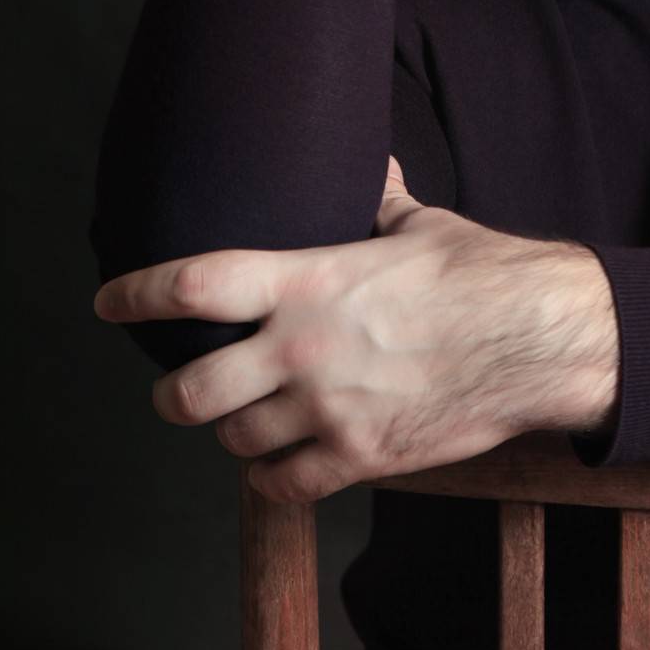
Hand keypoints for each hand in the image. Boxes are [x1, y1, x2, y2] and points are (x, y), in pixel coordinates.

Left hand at [92, 157, 618, 503]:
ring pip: (234, 441)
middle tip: (179, 388)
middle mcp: (303, 348)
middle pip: (190, 391)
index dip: (137, 292)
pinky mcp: (362, 455)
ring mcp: (329, 409)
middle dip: (172, 394)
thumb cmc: (484, 272)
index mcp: (309, 281)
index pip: (195, 286)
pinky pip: (284, 485)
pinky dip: (272, 478)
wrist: (540, 338)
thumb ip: (380, 199)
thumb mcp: (422, 225)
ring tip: (244, 421)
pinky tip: (281, 464)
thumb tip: (373, 163)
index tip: (108, 301)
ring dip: (231, 434)